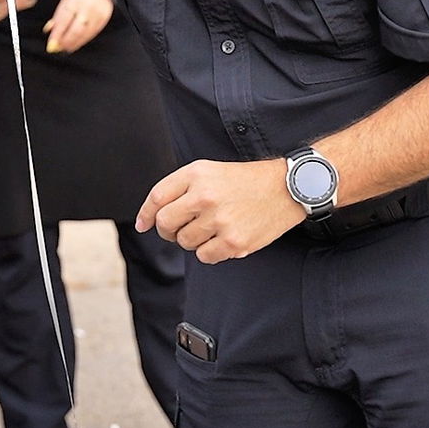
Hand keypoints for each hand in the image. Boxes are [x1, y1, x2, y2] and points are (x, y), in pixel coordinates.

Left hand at [43, 0, 112, 53]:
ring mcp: (96, 14)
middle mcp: (86, 7)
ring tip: (66, 48)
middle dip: (65, 41)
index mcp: (74, 0)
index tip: (51, 44)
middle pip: (75, 29)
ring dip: (74, 43)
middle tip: (58, 48)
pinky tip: (77, 44)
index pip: (64, 20)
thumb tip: (49, 30)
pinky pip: (92, 33)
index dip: (57, 34)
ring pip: (84, 34)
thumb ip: (58, 15)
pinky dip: (83, 40)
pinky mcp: (103, 19)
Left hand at [134, 159, 303, 264]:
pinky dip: (208, 252)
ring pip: (184, 242)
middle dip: (167, 230)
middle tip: (180, 228)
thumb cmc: (242, 181)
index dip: (146, 214)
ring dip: (191, 240)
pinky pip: (204, 257)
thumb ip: (176, 189)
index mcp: (196, 175)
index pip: (157, 197)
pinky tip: (221, 239)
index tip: (143, 224)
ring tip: (209, 229)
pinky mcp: (234, 241)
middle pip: (165, 223)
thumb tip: (146, 221)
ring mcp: (220, 220)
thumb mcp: (207, 171)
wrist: (284, 188)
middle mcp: (204, 196)